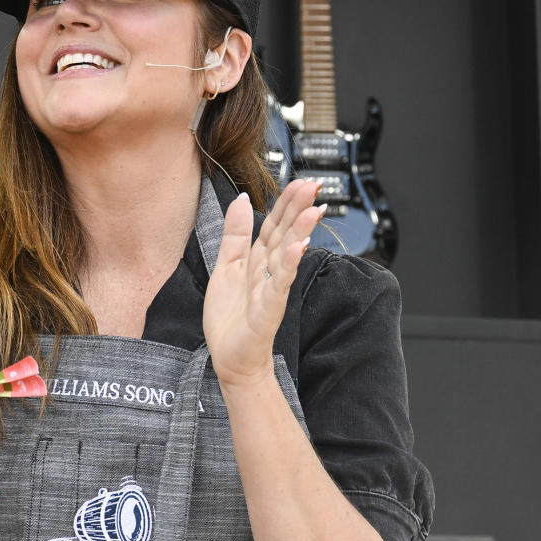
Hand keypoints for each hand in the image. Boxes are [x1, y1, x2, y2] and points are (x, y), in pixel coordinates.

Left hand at [203, 180, 325, 389]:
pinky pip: (280, 283)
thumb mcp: (226, 266)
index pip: (274, 224)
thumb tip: (242, 200)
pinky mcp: (269, 308)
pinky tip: (298, 248)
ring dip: (300, 231)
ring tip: (314, 209)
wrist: (230, 358)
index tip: (300, 182)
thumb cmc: (230, 318)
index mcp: (258, 260)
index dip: (286, 203)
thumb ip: (235, 234)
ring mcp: (272, 289)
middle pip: (285, 233)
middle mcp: (269, 271)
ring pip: (287, 254)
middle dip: (299, 209)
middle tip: (314, 186)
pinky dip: (289, 265)